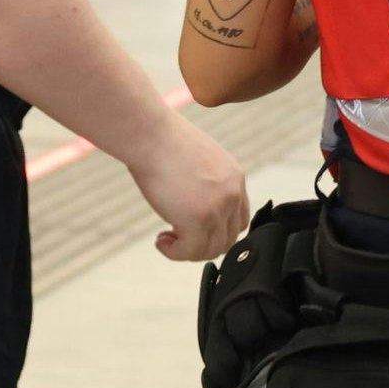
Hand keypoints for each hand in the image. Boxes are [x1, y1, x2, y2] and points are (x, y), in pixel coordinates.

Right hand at [135, 122, 250, 261]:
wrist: (150, 134)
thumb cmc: (163, 142)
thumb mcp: (199, 162)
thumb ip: (207, 185)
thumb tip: (195, 209)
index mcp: (234, 178)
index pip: (238, 220)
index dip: (216, 232)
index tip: (194, 230)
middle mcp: (232, 194)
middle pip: (227, 239)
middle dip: (201, 245)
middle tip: (177, 238)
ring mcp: (218, 208)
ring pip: (210, 250)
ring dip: (186, 251)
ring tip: (166, 239)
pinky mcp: (198, 220)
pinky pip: (190, 252)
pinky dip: (174, 253)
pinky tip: (161, 241)